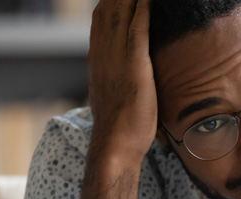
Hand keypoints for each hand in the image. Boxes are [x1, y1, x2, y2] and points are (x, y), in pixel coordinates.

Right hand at [87, 0, 157, 164]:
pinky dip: (143, 9)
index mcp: (97, 58)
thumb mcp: (113, 93)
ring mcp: (116, 57)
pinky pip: (137, 28)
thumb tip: (126, 73)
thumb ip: (117, 77)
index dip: (111, 1)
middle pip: (108, 8)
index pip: (101, 18)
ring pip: (120, 12)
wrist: (114, 144)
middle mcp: (102, 52)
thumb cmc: (119, 125)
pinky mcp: (133, 64)